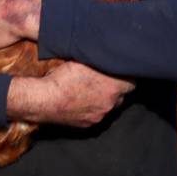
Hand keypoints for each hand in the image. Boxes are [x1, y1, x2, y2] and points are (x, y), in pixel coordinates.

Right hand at [7, 61, 133, 127]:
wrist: (44, 99)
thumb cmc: (62, 76)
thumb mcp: (83, 58)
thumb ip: (100, 57)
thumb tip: (111, 50)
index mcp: (115, 86)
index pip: (132, 82)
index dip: (125, 76)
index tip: (118, 71)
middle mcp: (111, 103)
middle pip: (121, 96)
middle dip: (115, 89)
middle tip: (104, 81)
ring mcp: (100, 116)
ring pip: (108, 107)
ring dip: (103, 100)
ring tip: (90, 91)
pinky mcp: (88, 125)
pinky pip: (95, 116)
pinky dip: (91, 109)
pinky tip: (81, 101)